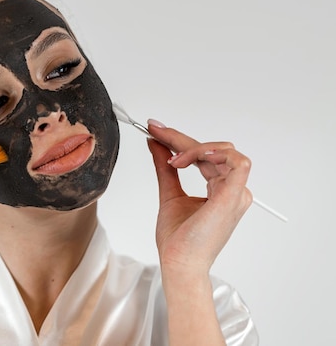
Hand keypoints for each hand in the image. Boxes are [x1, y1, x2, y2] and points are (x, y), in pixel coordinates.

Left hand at [146, 119, 252, 275]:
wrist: (178, 263)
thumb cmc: (178, 239)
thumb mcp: (168, 192)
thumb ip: (165, 166)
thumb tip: (156, 143)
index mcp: (220, 190)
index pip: (204, 156)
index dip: (180, 139)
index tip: (155, 129)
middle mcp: (232, 190)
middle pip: (211, 150)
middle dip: (180, 138)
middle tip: (155, 130)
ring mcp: (235, 194)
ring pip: (223, 151)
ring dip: (194, 147)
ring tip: (172, 160)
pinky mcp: (233, 198)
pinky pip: (238, 163)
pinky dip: (215, 154)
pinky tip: (191, 156)